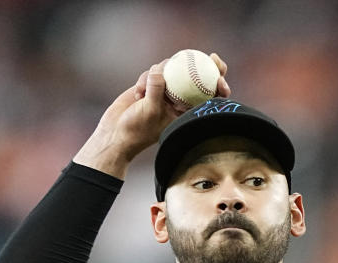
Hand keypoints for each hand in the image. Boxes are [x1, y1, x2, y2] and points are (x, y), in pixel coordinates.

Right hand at [73, 53, 230, 178]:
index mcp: (186, 111)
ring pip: (172, 70)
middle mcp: (179, 100)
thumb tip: (161, 70)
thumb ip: (157, 89)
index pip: (209, 95)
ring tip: (146, 90)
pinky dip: (144, 79)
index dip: (220, 83)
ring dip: (160, 75)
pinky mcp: (151, 85)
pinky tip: (137, 93)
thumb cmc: (138, 129)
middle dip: (205, 65)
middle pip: (196, 77)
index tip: (221, 75)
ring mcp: (165, 91)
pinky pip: (153, 72)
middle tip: (212, 56)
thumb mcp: (151, 110)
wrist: (116, 132)